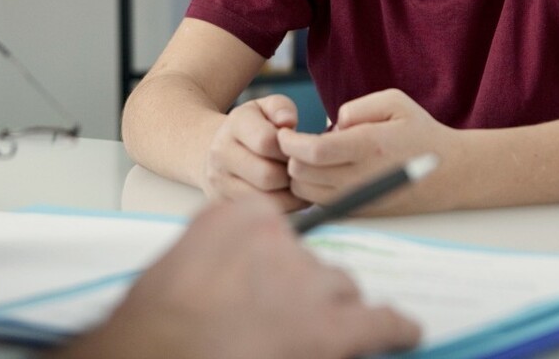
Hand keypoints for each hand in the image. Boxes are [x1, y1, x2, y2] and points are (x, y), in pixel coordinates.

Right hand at [59, 196, 420, 358]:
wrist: (154, 353)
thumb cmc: (157, 324)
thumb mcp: (181, 263)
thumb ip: (222, 252)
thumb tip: (246, 272)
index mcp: (239, 214)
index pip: (280, 231)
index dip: (277, 267)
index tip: (273, 283)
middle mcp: (280, 238)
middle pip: (314, 263)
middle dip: (303, 293)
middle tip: (274, 324)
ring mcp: (306, 280)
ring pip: (339, 292)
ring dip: (326, 315)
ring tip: (293, 341)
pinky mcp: (330, 327)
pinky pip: (381, 321)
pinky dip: (395, 329)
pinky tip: (403, 332)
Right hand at [202, 94, 305, 210]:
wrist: (217, 149)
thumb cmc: (253, 127)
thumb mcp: (266, 108)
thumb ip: (281, 108)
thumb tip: (288, 121)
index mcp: (235, 124)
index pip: (267, 142)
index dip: (290, 149)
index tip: (297, 149)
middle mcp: (221, 153)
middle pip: (267, 176)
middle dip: (291, 175)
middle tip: (300, 171)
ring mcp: (219, 181)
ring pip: (265, 200)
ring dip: (289, 196)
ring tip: (296, 184)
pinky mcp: (223, 203)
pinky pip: (259, 213)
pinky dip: (280, 208)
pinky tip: (285, 195)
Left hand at [278, 89, 456, 214]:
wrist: (449, 173)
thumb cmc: (420, 132)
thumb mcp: (395, 102)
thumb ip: (357, 107)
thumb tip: (329, 126)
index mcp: (369, 146)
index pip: (313, 151)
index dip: (290, 142)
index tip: (285, 133)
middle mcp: (361, 177)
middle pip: (301, 174)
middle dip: (291, 157)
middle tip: (296, 142)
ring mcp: (360, 199)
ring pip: (305, 192)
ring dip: (299, 174)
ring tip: (311, 157)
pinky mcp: (360, 212)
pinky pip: (319, 203)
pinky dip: (312, 189)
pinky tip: (323, 172)